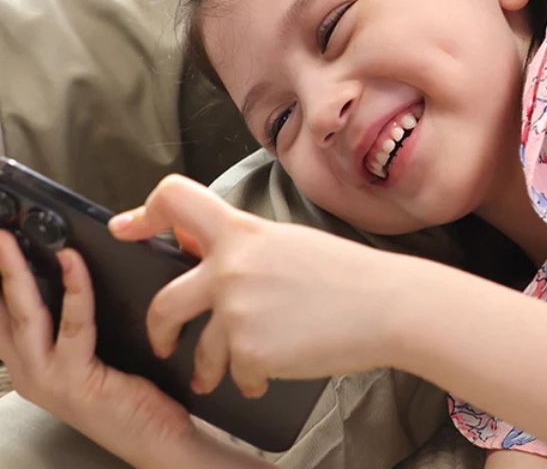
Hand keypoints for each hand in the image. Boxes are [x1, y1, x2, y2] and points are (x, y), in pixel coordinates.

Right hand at [0, 231, 192, 466]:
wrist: (159, 439)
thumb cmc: (135, 393)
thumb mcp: (95, 352)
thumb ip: (79, 320)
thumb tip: (77, 267)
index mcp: (32, 363)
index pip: (1, 316)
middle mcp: (30, 371)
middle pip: (1, 311)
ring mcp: (47, 379)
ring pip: (24, 314)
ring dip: (16, 273)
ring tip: (12, 240)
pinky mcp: (74, 380)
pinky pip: (73, 325)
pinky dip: (73, 290)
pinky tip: (71, 262)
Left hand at [109, 175, 407, 398]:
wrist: (389, 305)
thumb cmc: (349, 275)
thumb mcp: (290, 243)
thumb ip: (245, 247)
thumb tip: (207, 254)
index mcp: (243, 232)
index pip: (176, 199)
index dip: (144, 211)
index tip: (127, 228)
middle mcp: (230, 267)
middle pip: (162, 299)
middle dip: (159, 329)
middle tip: (166, 341)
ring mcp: (237, 310)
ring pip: (200, 349)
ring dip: (208, 368)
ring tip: (222, 375)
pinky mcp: (250, 351)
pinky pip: (236, 372)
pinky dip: (252, 377)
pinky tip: (273, 371)